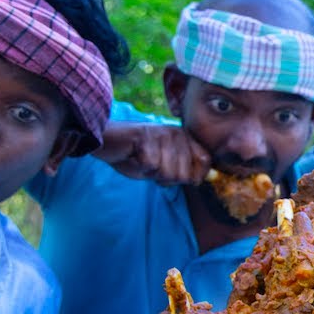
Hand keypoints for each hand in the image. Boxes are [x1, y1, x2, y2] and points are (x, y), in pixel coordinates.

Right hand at [96, 123, 210, 185]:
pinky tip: (134, 157)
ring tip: (144, 161)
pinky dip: (140, 168)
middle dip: (167, 180)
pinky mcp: (145, 137)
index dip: (195, 176)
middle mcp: (178, 133)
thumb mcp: (164, 166)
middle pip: (184, 175)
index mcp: (186, 138)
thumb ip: (183, 172)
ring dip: (153, 175)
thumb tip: (198, 180)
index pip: (206, 160)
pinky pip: (150, 166)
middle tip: (153, 168)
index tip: (179, 178)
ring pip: (168, 173)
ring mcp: (162, 134)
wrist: (107, 142)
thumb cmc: (137, 156)